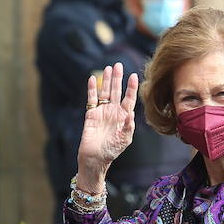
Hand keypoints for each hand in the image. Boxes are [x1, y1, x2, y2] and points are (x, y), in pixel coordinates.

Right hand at [75, 63, 137, 192]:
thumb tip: (130, 114)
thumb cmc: (112, 150)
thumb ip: (128, 126)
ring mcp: (102, 111)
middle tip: (118, 65)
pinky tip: (92, 79)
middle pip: (116, 91)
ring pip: (104, 92)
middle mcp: (114, 111)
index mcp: (124, 116)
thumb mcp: (124, 139)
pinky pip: (91, 99)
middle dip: (117, 78)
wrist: (95, 158)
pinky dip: (91, 89)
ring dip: (106, 80)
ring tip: (108, 68)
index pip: (129, 98)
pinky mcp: (91, 114)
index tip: (133, 76)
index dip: (131, 87)